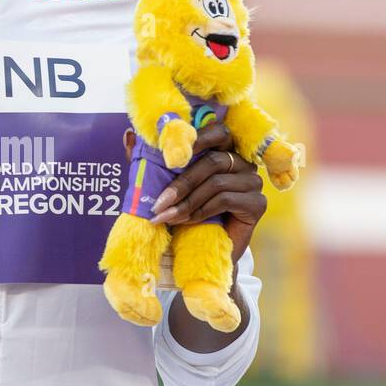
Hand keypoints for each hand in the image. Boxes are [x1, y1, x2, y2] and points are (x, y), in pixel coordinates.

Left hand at [123, 122, 266, 261]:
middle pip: (213, 161)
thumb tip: (128, 135)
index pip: (218, 132)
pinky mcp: (257, 204)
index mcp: (225, 151)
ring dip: (187, 202)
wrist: (208, 253)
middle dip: (181, 182)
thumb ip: (152, 162)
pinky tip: (187, 221)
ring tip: (167, 217)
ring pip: (216, 183)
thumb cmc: (189, 214)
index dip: (196, 138)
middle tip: (158, 202)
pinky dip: (201, 211)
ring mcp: (253, 182)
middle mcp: (243, 163)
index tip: (169, 155)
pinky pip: (225, 200)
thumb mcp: (168, 186)